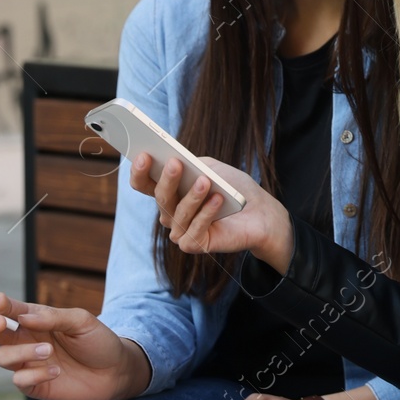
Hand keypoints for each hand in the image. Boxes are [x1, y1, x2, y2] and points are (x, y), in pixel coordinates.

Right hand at [0, 292, 149, 399]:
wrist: (116, 371)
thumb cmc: (98, 341)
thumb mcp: (82, 321)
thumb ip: (53, 317)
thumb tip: (24, 317)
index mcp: (35, 319)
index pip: (8, 309)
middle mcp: (26, 339)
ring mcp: (27, 362)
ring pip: (2, 357)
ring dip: (23, 352)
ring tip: (49, 351)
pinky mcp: (33, 385)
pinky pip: (19, 380)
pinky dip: (35, 375)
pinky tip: (57, 372)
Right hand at [131, 152, 293, 272]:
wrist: (260, 211)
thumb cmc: (233, 188)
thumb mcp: (212, 168)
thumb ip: (193, 164)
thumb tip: (176, 161)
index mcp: (169, 192)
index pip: (144, 183)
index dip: (139, 171)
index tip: (143, 155)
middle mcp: (169, 213)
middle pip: (161, 197)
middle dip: (167, 180)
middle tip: (175, 163)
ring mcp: (180, 231)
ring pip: (178, 213)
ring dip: (192, 196)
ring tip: (205, 181)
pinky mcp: (194, 245)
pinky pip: (194, 230)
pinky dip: (206, 213)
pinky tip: (218, 200)